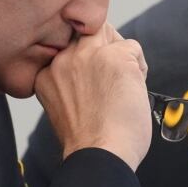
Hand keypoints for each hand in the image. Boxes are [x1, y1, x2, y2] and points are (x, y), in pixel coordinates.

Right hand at [34, 23, 150, 170]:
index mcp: (47, 73)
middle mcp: (64, 59)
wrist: (99, 155)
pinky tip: (133, 90)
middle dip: (104, 47)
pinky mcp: (115, 57)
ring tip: (123, 86)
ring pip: (109, 33)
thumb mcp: (64, 105)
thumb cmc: (89, 140)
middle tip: (114, 75)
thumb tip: (96, 66)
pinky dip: (140, 67)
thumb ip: (73, 80)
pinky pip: (133, 47)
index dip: (87, 54)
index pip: (68, 44)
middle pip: (87, 31)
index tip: (96, 72)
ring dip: (121, 55)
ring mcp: (88, 56)